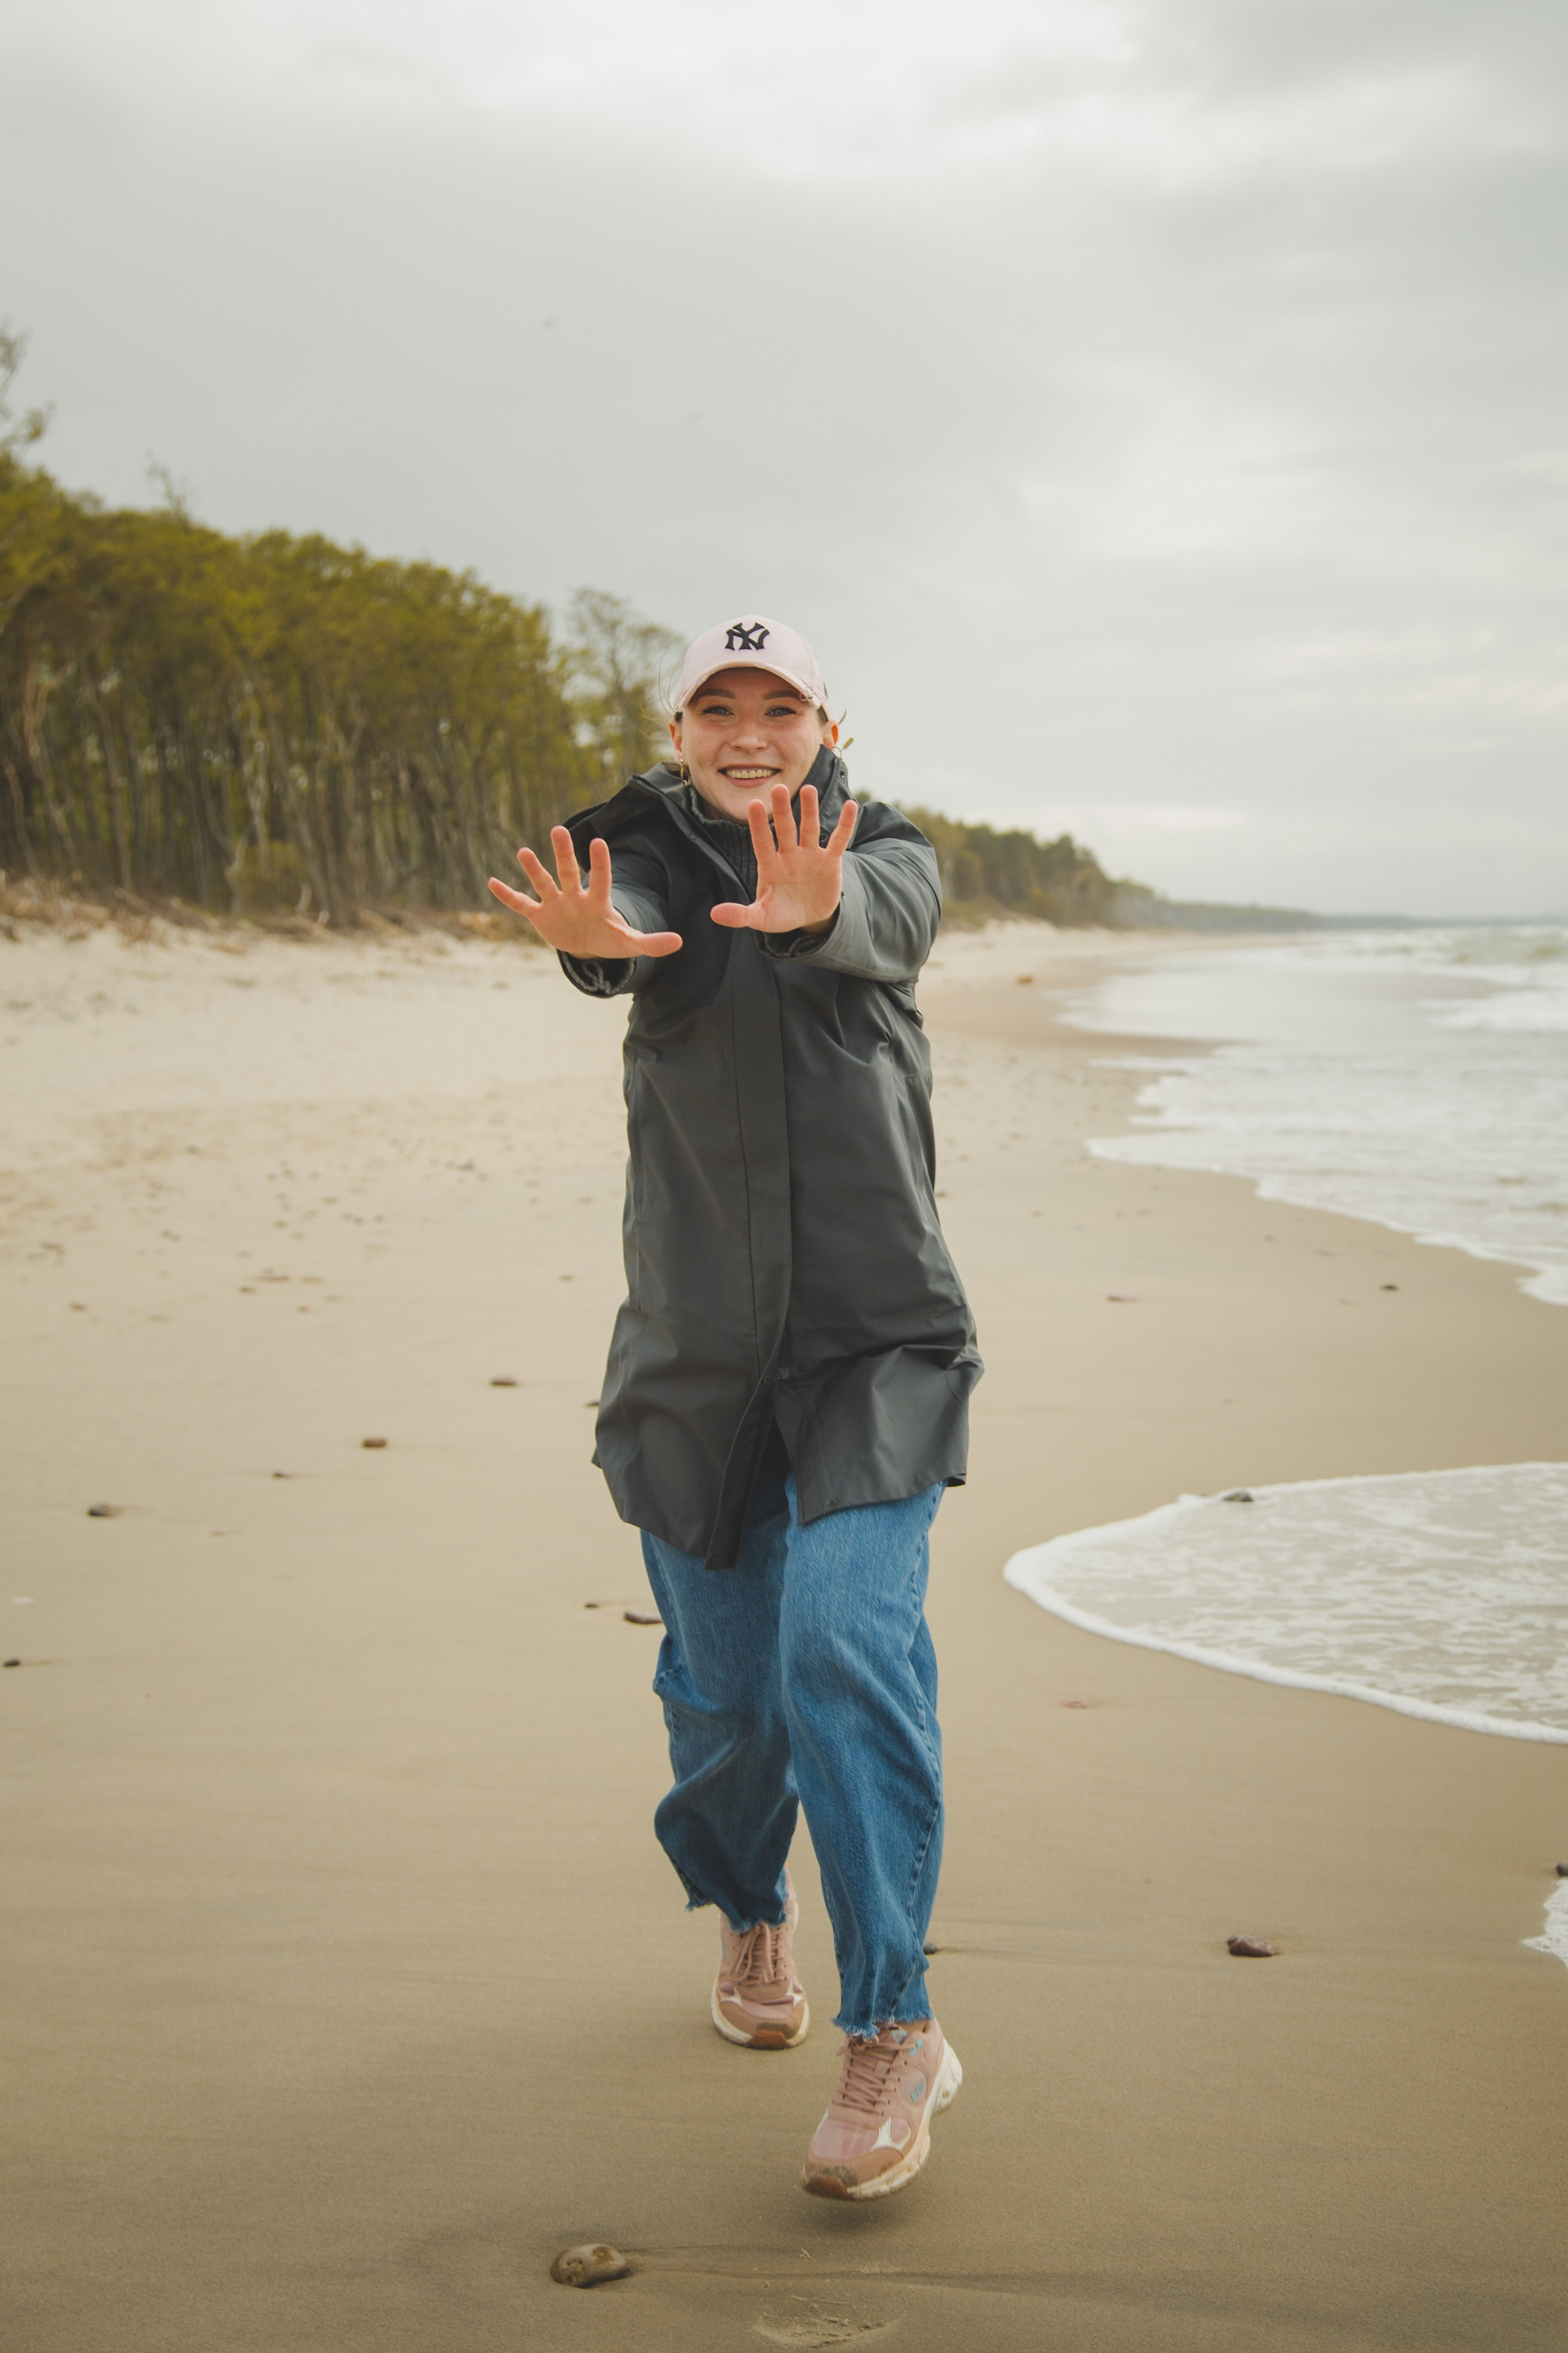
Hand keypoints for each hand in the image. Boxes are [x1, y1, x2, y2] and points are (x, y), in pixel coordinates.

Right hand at [488, 829, 681, 959]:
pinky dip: (508, 896)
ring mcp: (556, 903)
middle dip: (563, 853)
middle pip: (569, 871)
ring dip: (534, 869)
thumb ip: (650, 942)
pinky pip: (522, 904)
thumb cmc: (608, 938)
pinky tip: (491, 883)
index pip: (600, 879)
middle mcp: (575, 896)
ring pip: (544, 883)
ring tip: (523, 851)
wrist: (585, 944)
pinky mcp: (540, 915)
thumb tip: (679, 942)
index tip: (598, 842)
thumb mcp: (629, 943)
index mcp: (598, 901)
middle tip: (558, 829)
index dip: (599, 863)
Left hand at [710, 783, 856, 933]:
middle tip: (778, 787)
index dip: (759, 826)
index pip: (762, 843)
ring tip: (809, 789)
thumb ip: (740, 915)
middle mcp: (789, 856)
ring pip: (809, 829)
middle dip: (782, 810)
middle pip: (785, 829)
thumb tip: (714, 915)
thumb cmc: (781, 914)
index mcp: (770, 866)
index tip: (754, 804)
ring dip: (810, 810)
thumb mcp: (761, 917)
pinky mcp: (830, 862)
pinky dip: (845, 825)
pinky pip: (838, 840)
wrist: (809, 919)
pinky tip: (851, 806)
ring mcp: (810, 856)